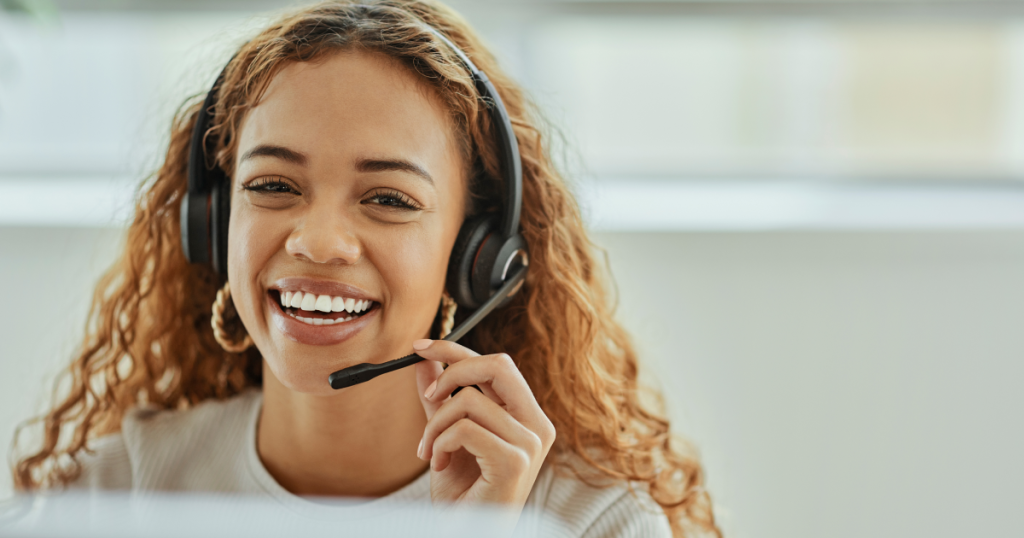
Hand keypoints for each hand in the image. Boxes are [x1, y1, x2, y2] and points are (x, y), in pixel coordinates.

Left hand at [413, 339, 555, 520]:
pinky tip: (438, 465)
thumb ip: (439, 399)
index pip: (497, 365)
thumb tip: (424, 362)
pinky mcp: (514, 462)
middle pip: (497, 364)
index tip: (421, 347)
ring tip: (429, 451)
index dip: (457, 350)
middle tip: (429, 395)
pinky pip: (463, 429)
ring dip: (435, 426)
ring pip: (468, 400)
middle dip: (453, 370)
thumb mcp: (447, 437)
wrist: (466, 534)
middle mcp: (537, 426)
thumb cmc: (463, 495)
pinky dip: (439, 444)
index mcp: (527, 417)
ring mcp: (529, 444)